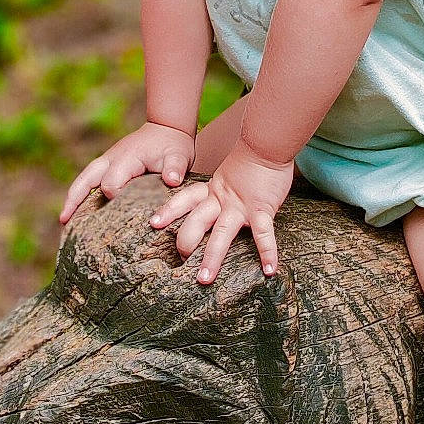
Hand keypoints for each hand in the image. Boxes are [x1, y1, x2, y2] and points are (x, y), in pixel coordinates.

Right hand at [58, 121, 194, 230]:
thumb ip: (175, 168)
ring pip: (82, 181)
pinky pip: (87, 182)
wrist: (167, 128)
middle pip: (86, 180)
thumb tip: (171, 180)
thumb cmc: (172, 145)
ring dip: (72, 199)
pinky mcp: (106, 167)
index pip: (111, 183)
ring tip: (63, 221)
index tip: (121, 211)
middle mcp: (110, 159)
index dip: (114, 198)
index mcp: (126, 159)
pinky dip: (78, 196)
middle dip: (76, 200)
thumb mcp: (178, 155)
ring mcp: (106, 162)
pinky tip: (74, 214)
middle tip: (65, 222)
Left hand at [149, 139, 293, 284]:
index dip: (169, 210)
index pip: (185, 199)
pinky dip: (268, 252)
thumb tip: (213, 207)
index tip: (153, 223)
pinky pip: (264, 233)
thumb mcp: (228, 176)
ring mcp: (240, 205)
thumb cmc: (251, 162)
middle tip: (180, 259)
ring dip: (212, 257)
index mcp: (212, 190)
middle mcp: (221, 200)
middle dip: (186, 241)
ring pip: (221, 233)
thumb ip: (220, 192)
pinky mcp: (261, 209)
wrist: (268, 144)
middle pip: (197, 220)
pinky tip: (270, 270)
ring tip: (204, 279)